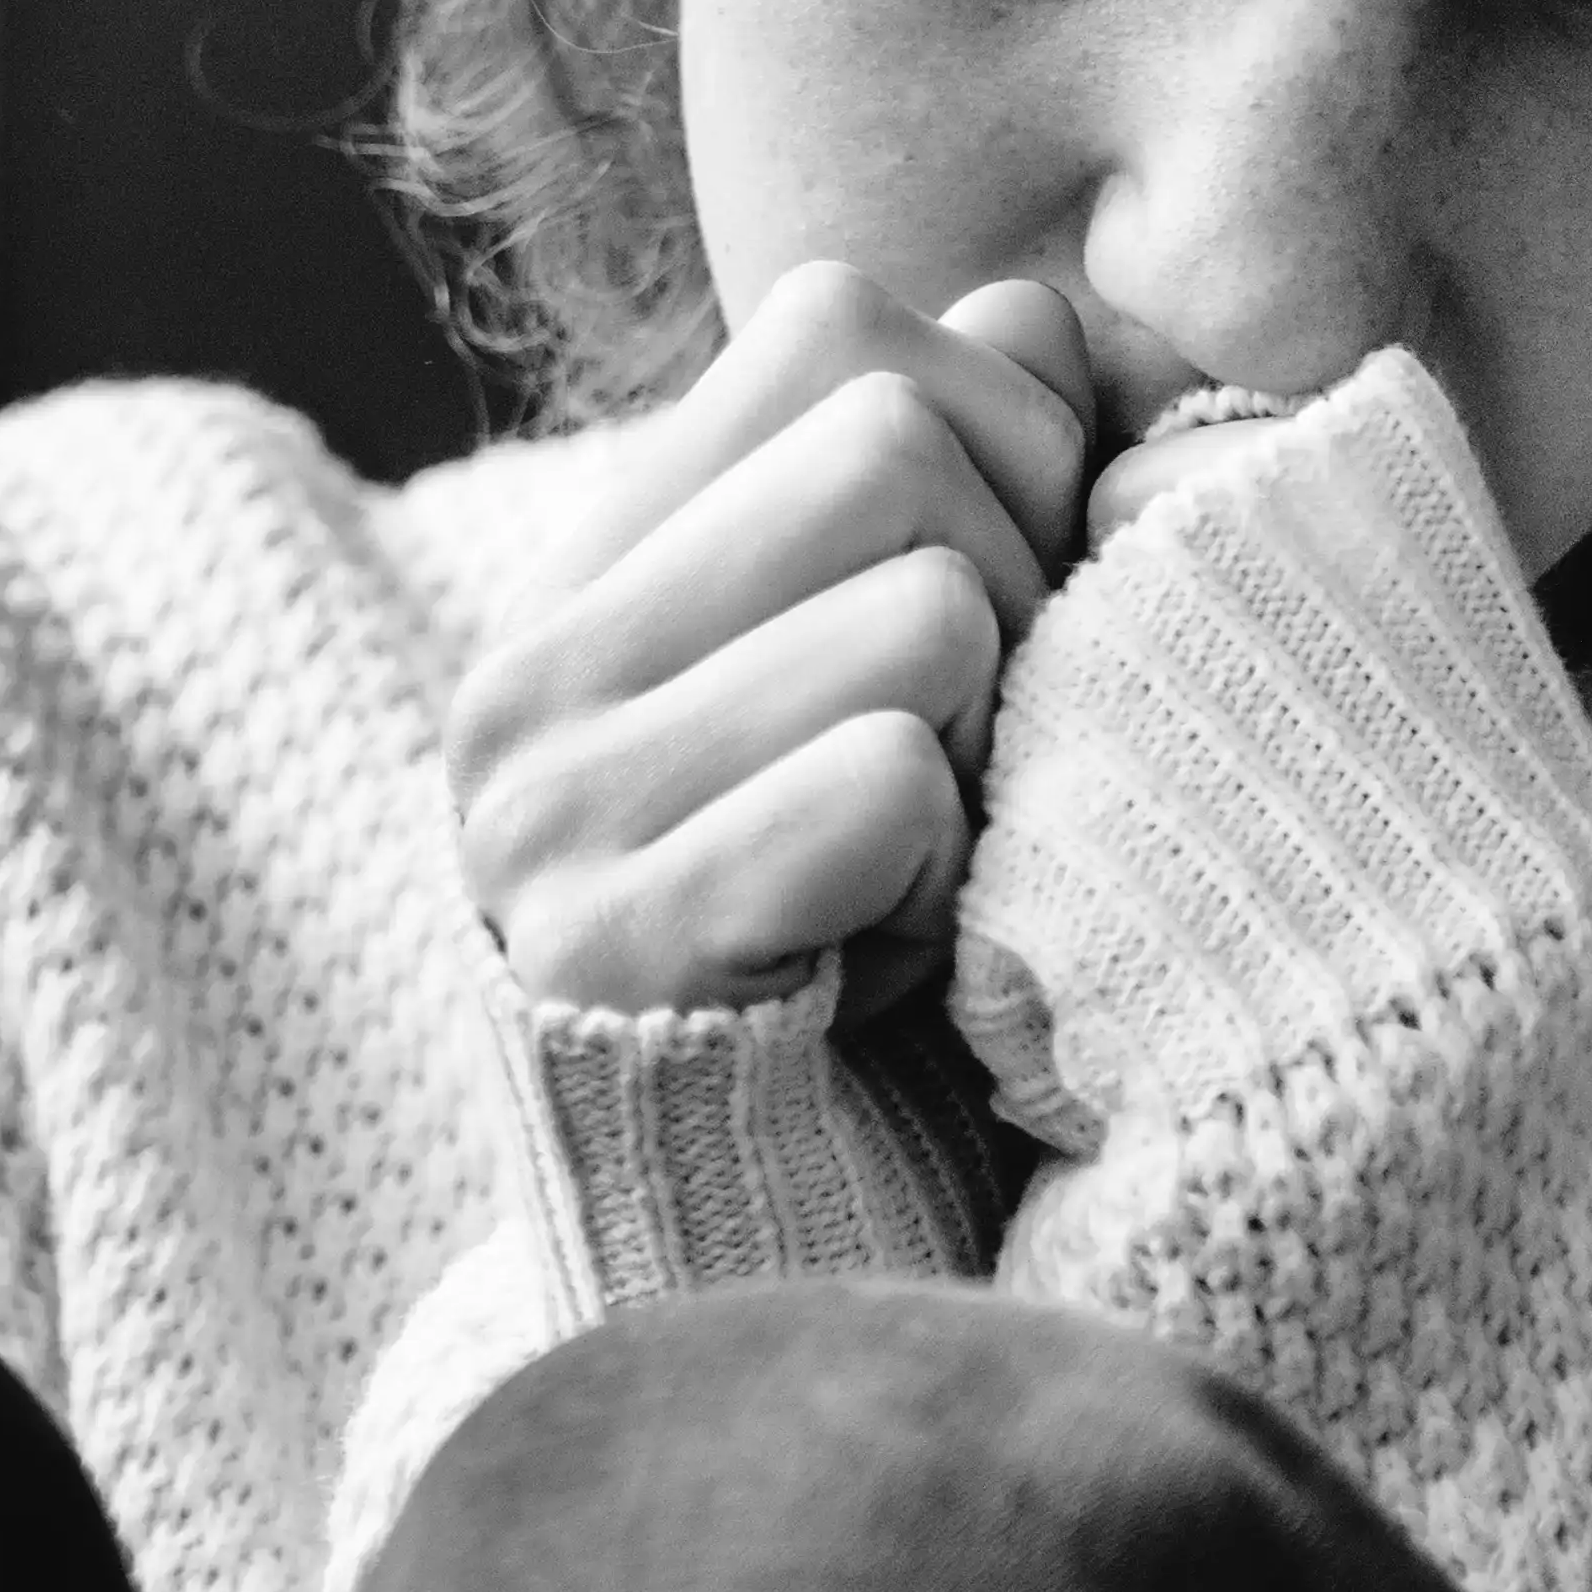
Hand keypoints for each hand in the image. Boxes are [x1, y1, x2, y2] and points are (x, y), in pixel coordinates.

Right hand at [447, 262, 1094, 1023]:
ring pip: (924, 608)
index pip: (836, 319)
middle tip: (966, 775)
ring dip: (987, 759)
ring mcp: (548, 810)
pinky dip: (945, 886)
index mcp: (594, 579)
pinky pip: (887, 787)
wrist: (767, 1272)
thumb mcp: (897, 694)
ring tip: (917, 879)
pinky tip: (887, 968)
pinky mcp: (608, 947)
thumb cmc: (879, 962)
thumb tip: (1056, 325)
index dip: (996, 439)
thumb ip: (951, 495)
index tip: (988, 624)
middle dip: (1015, 598)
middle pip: (895, 439)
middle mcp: (534, 670)